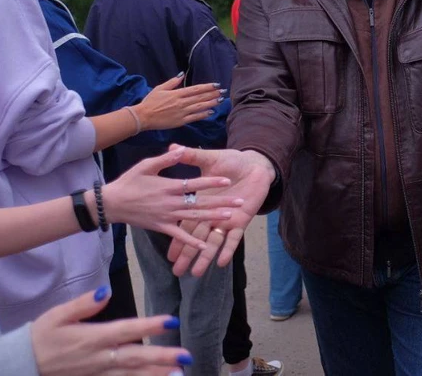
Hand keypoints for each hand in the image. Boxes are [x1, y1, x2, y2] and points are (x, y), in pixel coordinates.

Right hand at [31, 286, 191, 375]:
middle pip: (134, 358)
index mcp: (91, 338)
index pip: (125, 331)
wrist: (21, 365)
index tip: (170, 321)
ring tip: (178, 373)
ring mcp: (97, 374)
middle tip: (186, 356)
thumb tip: (107, 290)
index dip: (148, 326)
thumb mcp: (58, 315)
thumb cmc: (41, 337)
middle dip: (161, 357)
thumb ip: (83, 304)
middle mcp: (98, 358)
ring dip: (155, 375)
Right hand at [102, 148, 240, 248]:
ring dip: (213, 218)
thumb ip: (166, 158)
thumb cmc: (129, 181)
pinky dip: (191, 241)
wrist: (111, 203)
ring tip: (230, 216)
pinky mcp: (161, 227)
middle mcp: (170, 202)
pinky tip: (204, 245)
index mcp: (168, 186)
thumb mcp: (146, 165)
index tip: (227, 179)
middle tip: (240, 200)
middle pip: (200, 202)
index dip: (211, 181)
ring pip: (194, 218)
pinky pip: (179, 235)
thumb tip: (181, 148)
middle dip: (221, 202)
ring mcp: (167, 216)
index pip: (194, 183)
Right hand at [133, 75, 222, 130]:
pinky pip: (194, 117)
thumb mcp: (160, 88)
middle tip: (223, 91)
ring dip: (211, 103)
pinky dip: (203, 115)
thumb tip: (182, 74)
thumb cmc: (150, 102)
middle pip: (200, 97)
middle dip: (213, 94)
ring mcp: (182, 112)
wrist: (143, 117)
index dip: (207, 87)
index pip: (196, 89)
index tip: (216, 85)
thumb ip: (173, 82)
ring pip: (200, 107)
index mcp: (177, 94)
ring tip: (220, 100)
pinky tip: (211, 112)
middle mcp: (181, 103)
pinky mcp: (180, 121)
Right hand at [166, 149, 275, 275]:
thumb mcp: (209, 158)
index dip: (176, 237)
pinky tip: (221, 262)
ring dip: (204, 257)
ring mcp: (225, 219)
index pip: (183, 221)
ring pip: (212, 241)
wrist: (254, 163)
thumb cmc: (230, 160)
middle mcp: (210, 213)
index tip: (167, 252)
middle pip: (195, 236)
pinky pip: (233, 238)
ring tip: (195, 274)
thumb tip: (174, 147)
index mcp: (199, 201)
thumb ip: (192, 156)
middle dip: (186, 254)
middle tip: (175, 272)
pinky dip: (228, 249)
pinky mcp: (240, 220)